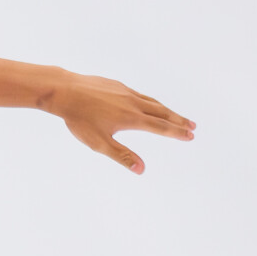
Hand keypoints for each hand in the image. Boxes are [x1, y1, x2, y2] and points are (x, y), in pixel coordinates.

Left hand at [46, 73, 194, 173]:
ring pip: (152, 102)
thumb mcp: (99, 142)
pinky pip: (138, 94)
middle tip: (193, 127)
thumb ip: (121, 156)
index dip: (177, 133)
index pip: (161, 127)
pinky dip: (149, 101)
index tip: (191, 136)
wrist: (64, 91)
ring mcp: (125, 92)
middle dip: (178, 121)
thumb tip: (141, 170)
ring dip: (166, 110)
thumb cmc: (79, 119)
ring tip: (175, 116)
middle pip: (162, 113)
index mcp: (132, 118)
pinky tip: (147, 103)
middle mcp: (133, 103)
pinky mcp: (116, 85)